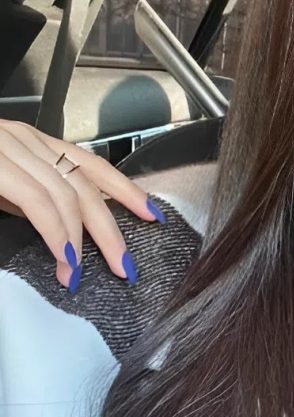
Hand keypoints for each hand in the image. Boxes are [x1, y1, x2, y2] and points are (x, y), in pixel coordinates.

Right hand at [0, 119, 164, 292]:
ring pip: (66, 194)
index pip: (92, 164)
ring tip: (84, 272)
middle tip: (125, 264)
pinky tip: (63, 257)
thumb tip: (68, 228)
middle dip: (112, 228)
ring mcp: (5, 147)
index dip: (127, 190)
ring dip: (83, 239)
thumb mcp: (1, 186)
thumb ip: (32, 197)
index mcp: (31, 142)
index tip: (152, 215)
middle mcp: (22, 139)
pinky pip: (36, 200)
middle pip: (87, 184)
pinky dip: (55, 232)